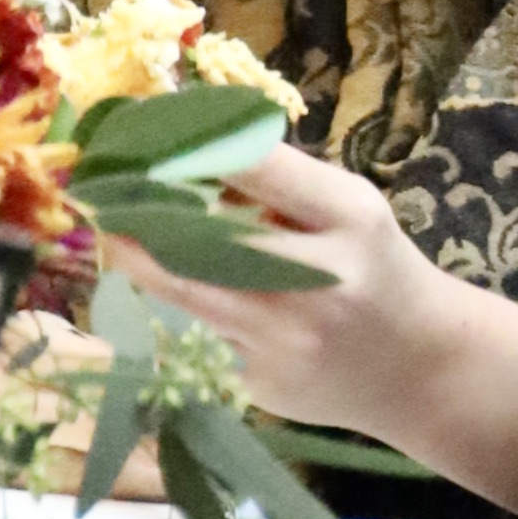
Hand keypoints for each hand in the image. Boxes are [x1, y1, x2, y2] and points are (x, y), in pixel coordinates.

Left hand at [102, 141, 517, 512]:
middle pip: (206, 238)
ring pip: (185, 293)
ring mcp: (288, 342)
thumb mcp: (348, 207)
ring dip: (136, 259)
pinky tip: (158, 284)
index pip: (259, 167)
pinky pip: (200, 335)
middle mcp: (320, 281)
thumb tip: (182, 145)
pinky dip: (173, 306)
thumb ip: (278, 180)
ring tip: (108, 229)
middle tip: (97, 189)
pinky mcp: (263, 386)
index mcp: (349, 218)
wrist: (421, 370)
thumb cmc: (375, 266)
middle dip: (141, 213)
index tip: (139, 131)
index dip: (190, 146)